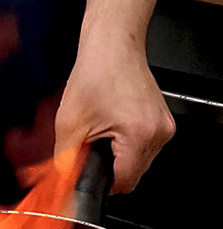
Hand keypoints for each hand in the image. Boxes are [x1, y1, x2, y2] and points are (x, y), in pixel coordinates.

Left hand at [54, 47, 174, 193]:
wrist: (113, 44)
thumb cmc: (96, 72)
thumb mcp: (69, 123)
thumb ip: (66, 159)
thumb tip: (64, 182)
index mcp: (140, 136)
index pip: (124, 183)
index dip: (102, 184)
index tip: (87, 177)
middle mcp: (159, 133)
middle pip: (133, 174)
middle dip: (109, 168)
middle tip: (90, 148)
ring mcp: (164, 126)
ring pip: (139, 161)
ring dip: (118, 156)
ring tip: (101, 132)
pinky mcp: (162, 120)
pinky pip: (144, 146)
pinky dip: (126, 143)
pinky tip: (112, 126)